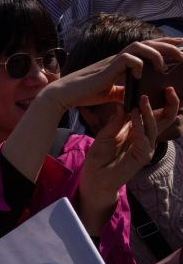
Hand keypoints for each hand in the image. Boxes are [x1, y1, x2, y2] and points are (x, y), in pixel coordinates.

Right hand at [40, 39, 182, 113]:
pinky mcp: (107, 68)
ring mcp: (113, 61)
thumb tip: (136, 96)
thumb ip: (124, 92)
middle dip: (168, 45)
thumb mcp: (111, 94)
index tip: (181, 46)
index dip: (165, 46)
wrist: (65, 94)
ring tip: (164, 65)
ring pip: (139, 47)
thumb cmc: (85, 94)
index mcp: (121, 63)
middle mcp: (119, 58)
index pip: (147, 49)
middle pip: (147, 43)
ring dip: (156, 53)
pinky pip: (128, 59)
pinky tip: (140, 75)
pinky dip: (138, 65)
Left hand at [77, 92, 173, 233]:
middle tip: (169, 89)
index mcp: (137, 131)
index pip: (152, 114)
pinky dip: (139, 125)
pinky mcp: (142, 156)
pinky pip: (143, 138)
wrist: (94, 177)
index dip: (157, 102)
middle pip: (162, 119)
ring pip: (153, 126)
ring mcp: (145, 147)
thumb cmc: (99, 157)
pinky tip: (135, 115)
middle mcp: (144, 138)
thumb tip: (122, 105)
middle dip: (168, 105)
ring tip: (142, 99)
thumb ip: (115, 121)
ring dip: (149, 112)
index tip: (158, 87)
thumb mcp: (105, 134)